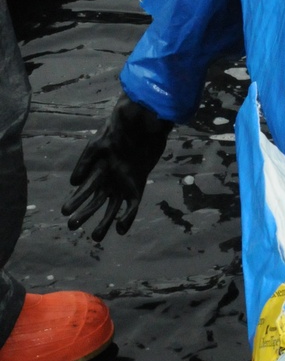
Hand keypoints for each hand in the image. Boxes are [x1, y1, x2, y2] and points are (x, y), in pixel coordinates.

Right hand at [62, 94, 171, 241]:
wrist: (144, 123)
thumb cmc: (119, 130)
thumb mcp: (99, 144)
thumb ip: (86, 162)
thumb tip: (74, 182)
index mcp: (97, 171)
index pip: (84, 190)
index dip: (75, 201)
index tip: (65, 211)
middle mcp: (109, 181)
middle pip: (95, 202)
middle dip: (83, 214)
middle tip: (72, 226)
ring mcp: (123, 185)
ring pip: (111, 208)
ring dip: (104, 222)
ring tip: (96, 237)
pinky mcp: (138, 187)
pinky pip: (132, 206)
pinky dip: (127, 218)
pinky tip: (121, 228)